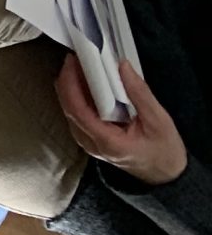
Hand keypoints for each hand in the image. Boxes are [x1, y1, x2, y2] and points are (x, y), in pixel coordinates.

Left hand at [58, 58, 189, 187]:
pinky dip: (78, 97)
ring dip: (72, 87)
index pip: (77, 109)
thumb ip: (139, 94)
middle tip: (76, 58)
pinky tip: (87, 84)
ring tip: (81, 66)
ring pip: (70, 110)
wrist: (167, 176)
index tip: (73, 62)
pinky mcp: (91, 139)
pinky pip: (78, 114)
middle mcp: (91, 143)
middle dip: (68, 80)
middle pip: (68, 108)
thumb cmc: (165, 151)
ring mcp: (88, 143)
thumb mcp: (158, 121)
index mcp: (106, 141)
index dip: (70, 83)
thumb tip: (122, 66)